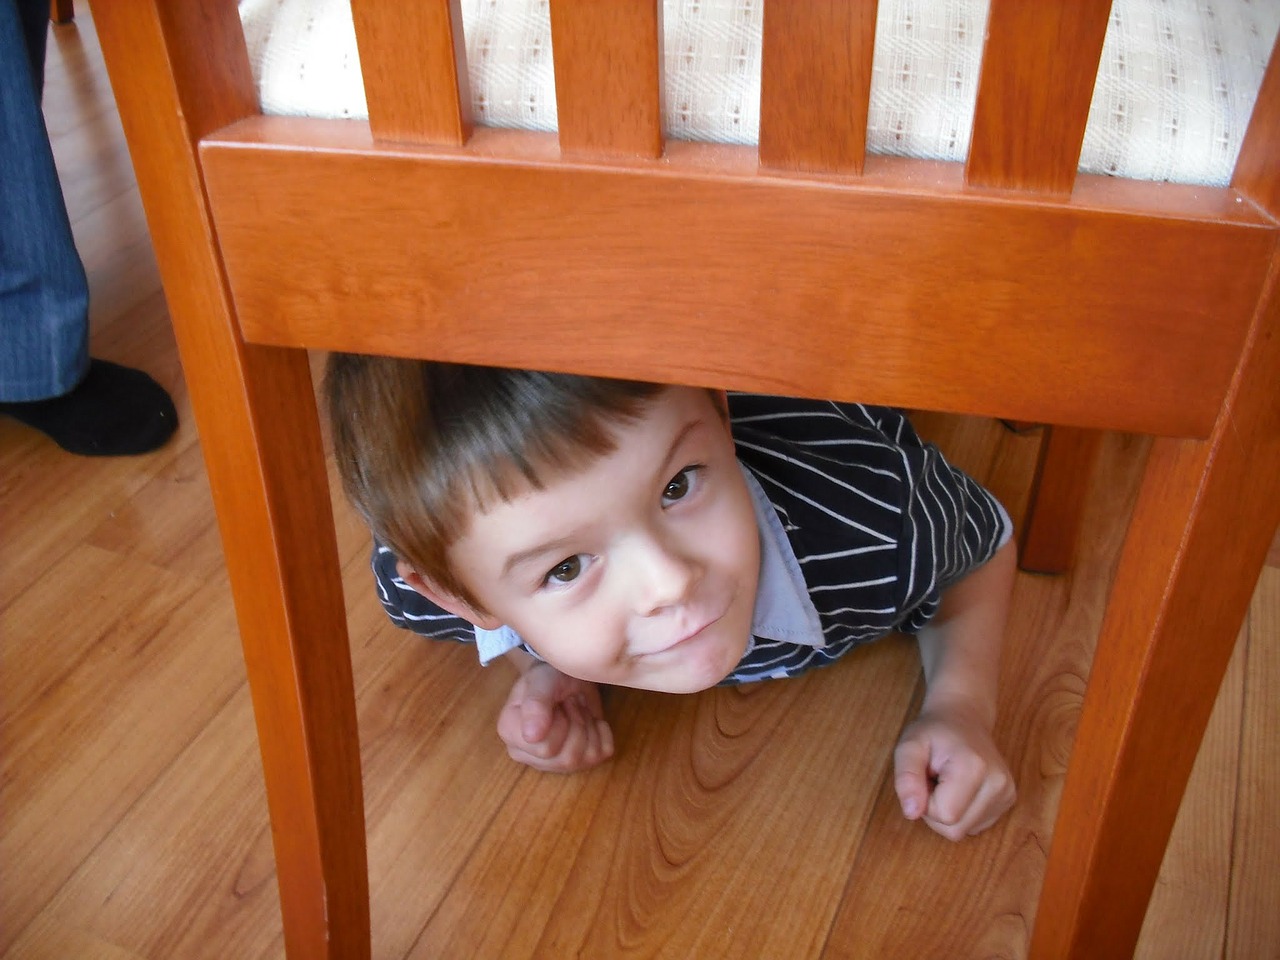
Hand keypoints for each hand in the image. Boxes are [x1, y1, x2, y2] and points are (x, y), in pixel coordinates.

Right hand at [497, 662, 613, 772]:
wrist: (564, 679)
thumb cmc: (547, 678)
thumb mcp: (541, 682)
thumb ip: (535, 705)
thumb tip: (532, 736)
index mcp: (512, 736)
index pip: (545, 749)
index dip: (560, 723)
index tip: (559, 702)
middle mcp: (529, 755)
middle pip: (567, 758)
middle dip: (577, 724)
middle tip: (571, 703)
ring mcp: (553, 763)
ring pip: (584, 759)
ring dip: (589, 728)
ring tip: (579, 710)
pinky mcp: (577, 762)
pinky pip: (600, 756)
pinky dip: (603, 734)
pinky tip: (592, 720)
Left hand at [892, 703, 1014, 841]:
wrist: (963, 716)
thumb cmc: (933, 732)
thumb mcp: (909, 746)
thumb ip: (906, 778)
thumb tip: (912, 813)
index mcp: (975, 767)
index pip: (944, 815)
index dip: (926, 800)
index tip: (926, 776)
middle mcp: (998, 783)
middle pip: (955, 830)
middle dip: (935, 810)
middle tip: (934, 779)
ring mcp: (1007, 793)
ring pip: (965, 831)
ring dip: (948, 811)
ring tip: (947, 782)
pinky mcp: (1008, 799)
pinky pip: (975, 825)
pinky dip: (962, 812)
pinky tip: (960, 788)